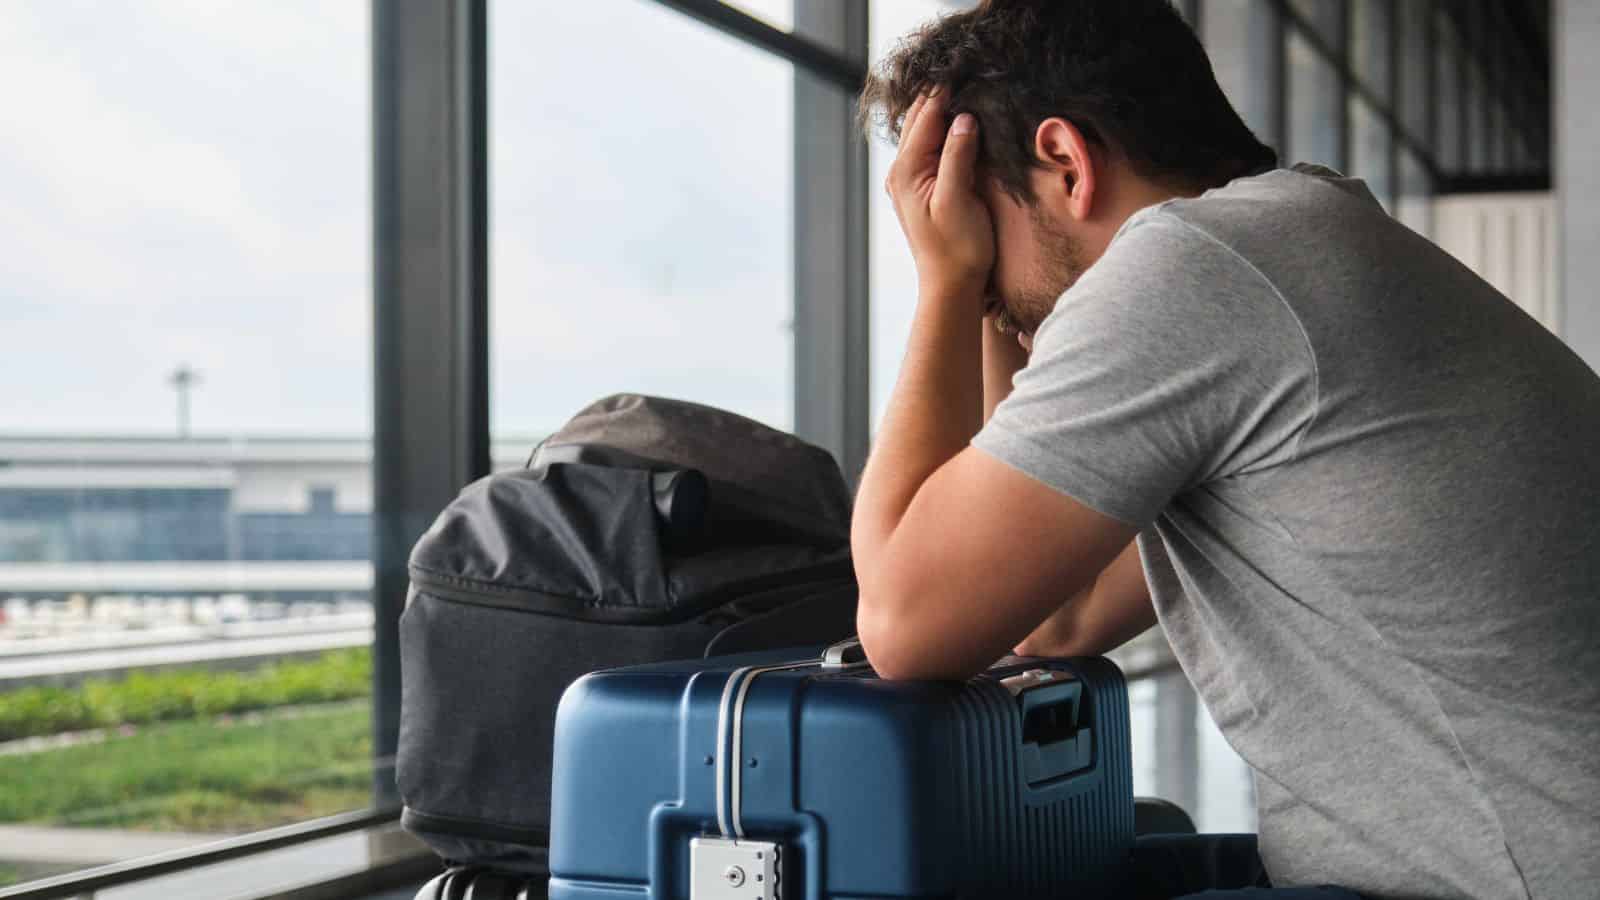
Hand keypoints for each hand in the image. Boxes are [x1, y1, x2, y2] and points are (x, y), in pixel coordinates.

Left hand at [885, 90, 994, 301]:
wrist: (951, 287)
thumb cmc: (957, 249)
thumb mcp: (959, 199)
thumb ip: (957, 156)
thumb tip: (963, 117)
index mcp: (906, 171)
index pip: (925, 117)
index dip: (945, 91)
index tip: (965, 68)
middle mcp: (901, 173)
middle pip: (919, 120)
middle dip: (941, 97)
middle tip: (966, 73)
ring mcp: (908, 182)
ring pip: (922, 133)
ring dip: (941, 112)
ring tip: (964, 90)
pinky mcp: (921, 190)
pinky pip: (929, 149)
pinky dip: (942, 132)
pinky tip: (959, 124)